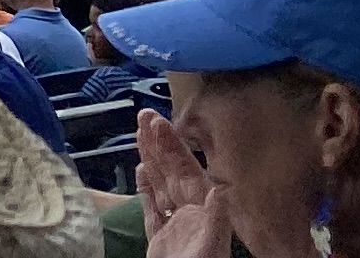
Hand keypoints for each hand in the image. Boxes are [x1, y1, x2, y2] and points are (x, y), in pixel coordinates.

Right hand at [133, 110, 228, 257]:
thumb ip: (217, 220)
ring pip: (161, 185)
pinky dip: (145, 189)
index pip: (186, 171)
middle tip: (143, 115)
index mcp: (203, 212)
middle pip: (172, 172)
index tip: (158, 122)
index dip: (172, 147)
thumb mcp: (211, 249)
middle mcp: (190, 213)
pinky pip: (152, 209)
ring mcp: (174, 225)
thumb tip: (220, 189)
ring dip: (150, 159)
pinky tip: (139, 171)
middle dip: (158, 144)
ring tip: (138, 133)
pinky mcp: (160, 239)